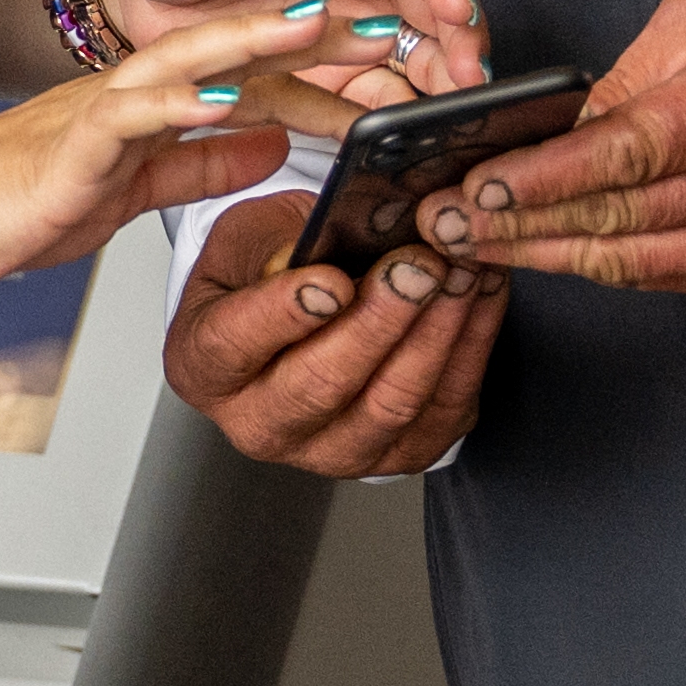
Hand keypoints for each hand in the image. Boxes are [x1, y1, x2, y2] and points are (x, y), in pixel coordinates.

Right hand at [0, 0, 416, 316]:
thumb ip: (200, 164)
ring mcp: (95, 115)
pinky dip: (182, 103)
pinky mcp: (67, 147)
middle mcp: (125, 95)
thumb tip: (270, 137)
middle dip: (306, 31)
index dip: (313, 58)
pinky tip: (228, 96)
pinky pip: (130, 117)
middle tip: (383, 13)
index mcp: (143, 107)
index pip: (241, 72)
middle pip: (228, 48)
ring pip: (185, 60)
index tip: (385, 50)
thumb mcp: (129, 191)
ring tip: (317, 19)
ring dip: (254, 39)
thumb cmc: (6, 210)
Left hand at [80, 0, 485, 85]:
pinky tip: (388, 140)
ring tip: (442, 118)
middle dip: (455, 41)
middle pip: (422, 4)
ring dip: (430, 84)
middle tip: (470, 81)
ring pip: (402, 54)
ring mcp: (329, 22)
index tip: (456, 10)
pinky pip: (354, 94)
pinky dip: (377, 116)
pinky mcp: (306, 66)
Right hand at [165, 180, 504, 474]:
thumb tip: (343, 229)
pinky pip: (443, 410)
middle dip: (379, 322)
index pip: (235, 345)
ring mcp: (331, 451)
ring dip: (436, 333)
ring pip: (391, 403)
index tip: (329, 282)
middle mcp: (260, 424)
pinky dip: (470, 347)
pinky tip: (481, 295)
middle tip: (416, 268)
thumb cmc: (267, 277)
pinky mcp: (396, 456)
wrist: (302, 321)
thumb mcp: (248, 239)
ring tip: (458, 272)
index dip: (284, 315)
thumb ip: (282, 238)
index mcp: (204, 366)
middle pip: (321, 385)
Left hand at [422, 0, 685, 296]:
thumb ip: (624, 77)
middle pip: (620, 216)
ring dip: (538, 255)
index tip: (481, 186)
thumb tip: (554, 133)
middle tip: (444, 218)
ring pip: (628, 259)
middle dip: (520, 223)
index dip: (549, 178)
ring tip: (465, 241)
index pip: (631, 154)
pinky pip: (651, 275)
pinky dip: (585, 263)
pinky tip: (529, 252)